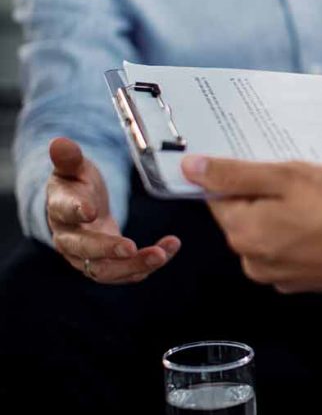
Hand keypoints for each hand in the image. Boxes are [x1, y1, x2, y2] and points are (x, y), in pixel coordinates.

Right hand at [46, 138, 178, 282]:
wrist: (81, 207)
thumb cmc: (77, 185)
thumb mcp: (74, 168)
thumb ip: (70, 158)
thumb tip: (59, 142)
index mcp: (59, 210)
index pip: (64, 212)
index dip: (76, 210)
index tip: (91, 210)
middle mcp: (69, 239)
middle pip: (84, 250)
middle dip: (107, 250)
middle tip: (131, 247)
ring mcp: (87, 257)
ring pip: (106, 270)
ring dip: (134, 265)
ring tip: (161, 255)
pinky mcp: (107, 265)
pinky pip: (127, 271)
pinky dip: (148, 265)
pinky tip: (169, 250)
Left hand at [181, 156, 321, 299]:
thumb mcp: (293, 177)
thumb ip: (237, 174)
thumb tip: (192, 169)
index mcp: (244, 234)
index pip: (220, 194)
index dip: (245, 172)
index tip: (273, 163)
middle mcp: (255, 261)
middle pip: (247, 212)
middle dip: (273, 191)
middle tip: (309, 178)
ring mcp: (282, 275)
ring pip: (274, 227)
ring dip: (293, 209)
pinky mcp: (307, 279)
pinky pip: (295, 244)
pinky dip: (309, 228)